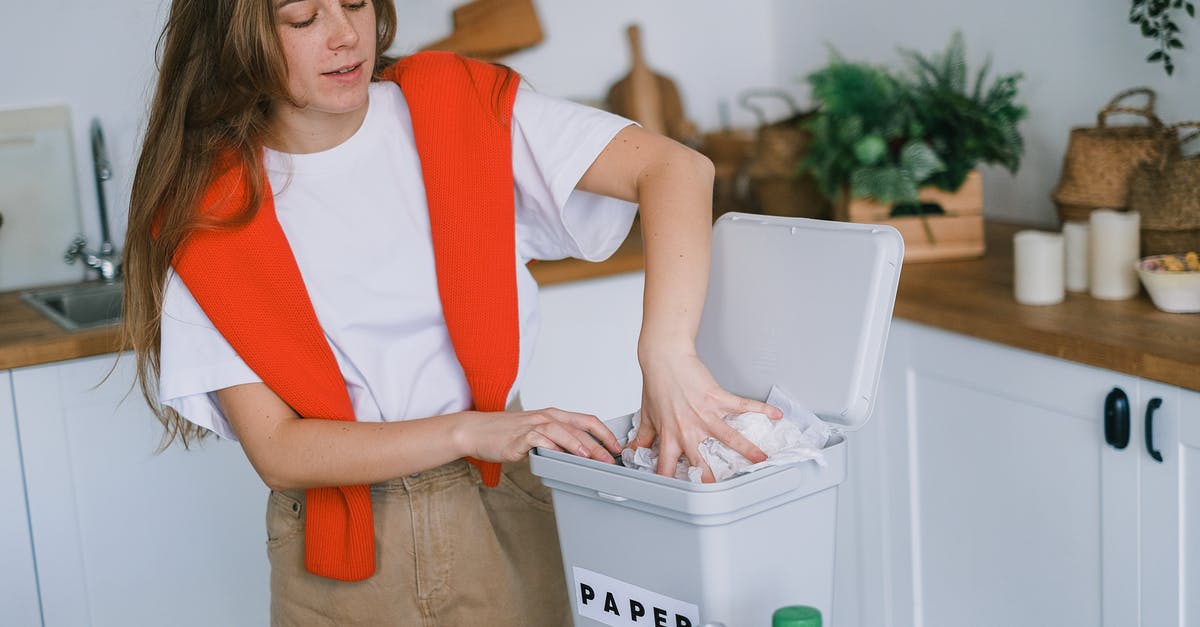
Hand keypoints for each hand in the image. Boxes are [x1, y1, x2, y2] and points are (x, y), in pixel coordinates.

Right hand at [455, 408, 621, 463]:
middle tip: (610, 459)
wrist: (477, 431)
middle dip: (598, 444)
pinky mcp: (520, 436)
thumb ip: (557, 441)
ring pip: (562, 430)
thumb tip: (579, 456)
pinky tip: (560, 455)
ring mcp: (533, 425)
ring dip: (578, 444)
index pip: (587, 420)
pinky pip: (539, 439)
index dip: (605, 433)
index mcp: (554, 416)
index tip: (616, 447)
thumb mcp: (537, 434)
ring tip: (591, 456)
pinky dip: (552, 446)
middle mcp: (546, 417)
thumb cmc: (506, 434)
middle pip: (579, 427)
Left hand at [633, 349, 782, 481]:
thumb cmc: (657, 384)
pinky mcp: (718, 398)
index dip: (671, 483)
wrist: (665, 358)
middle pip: (701, 460)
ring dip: (747, 449)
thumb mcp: (647, 414)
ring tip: (762, 460)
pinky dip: (761, 409)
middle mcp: (689, 429)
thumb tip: (632, 450)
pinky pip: (743, 405)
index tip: (678, 497)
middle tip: (723, 492)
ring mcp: (706, 414)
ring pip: (729, 437)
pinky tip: (775, 414)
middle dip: (711, 478)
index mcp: (670, 436)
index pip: (667, 467)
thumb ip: (643, 437)